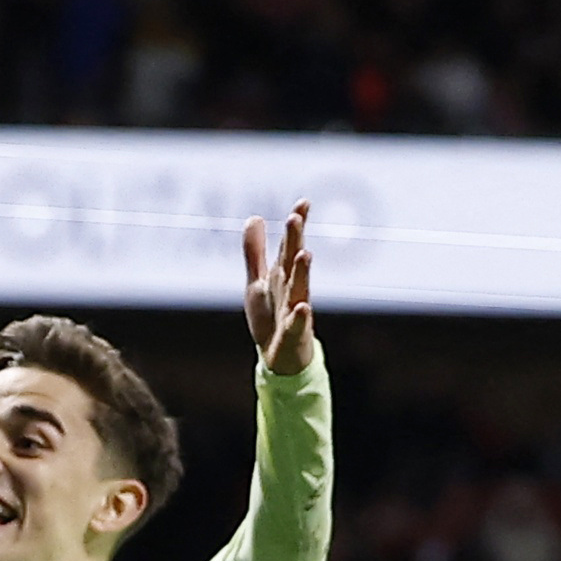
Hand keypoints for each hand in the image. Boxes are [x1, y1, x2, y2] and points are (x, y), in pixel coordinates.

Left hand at [242, 201, 315, 375]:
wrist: (278, 358)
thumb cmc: (271, 317)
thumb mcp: (257, 280)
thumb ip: (255, 251)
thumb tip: (255, 217)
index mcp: (282, 275)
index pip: (290, 244)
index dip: (296, 224)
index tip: (303, 202)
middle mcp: (291, 288)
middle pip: (293, 261)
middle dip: (295, 240)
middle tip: (296, 217)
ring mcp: (294, 310)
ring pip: (299, 288)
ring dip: (302, 271)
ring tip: (305, 253)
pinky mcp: (292, 334)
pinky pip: (296, 324)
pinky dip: (300, 316)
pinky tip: (303, 307)